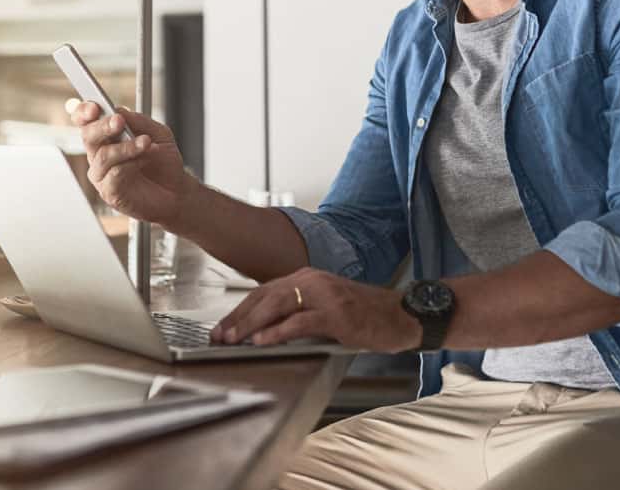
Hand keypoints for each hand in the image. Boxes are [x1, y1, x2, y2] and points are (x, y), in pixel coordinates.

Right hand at [68, 100, 199, 229]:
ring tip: (146, 143)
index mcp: (107, 136)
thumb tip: (119, 111)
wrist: (177, 191)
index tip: (95, 107)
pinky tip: (145, 160)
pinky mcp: (109, 192)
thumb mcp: (158, 134)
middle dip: (103, 126)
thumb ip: (139, 121)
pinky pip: (114, 174)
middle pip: (88, 136)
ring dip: (126, 147)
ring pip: (103, 156)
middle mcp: (100, 154)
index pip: (85, 121)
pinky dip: (132, 164)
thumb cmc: (163, 163)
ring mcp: (102, 174)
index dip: (84, 112)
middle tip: (119, 121)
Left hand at [211, 267, 420, 352]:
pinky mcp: (336, 314)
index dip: (239, 311)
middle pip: (264, 296)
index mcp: (307, 277)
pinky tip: (262, 341)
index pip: (264, 292)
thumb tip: (263, 329)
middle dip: (238, 318)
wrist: (401, 315)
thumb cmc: (365, 315)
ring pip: (277, 305)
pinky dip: (278, 332)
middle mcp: (312, 281)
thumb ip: (298, 311)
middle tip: (218, 336)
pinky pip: (299, 322)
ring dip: (251, 324)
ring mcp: (325, 295)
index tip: (221, 328)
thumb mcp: (326, 306)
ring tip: (233, 339)